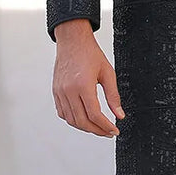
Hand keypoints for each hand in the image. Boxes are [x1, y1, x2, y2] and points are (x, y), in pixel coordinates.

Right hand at [52, 19, 125, 135]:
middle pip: (82, 121)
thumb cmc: (90, 54)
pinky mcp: (56, 92)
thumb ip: (113, 96)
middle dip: (96, 131)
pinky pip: (63, 113)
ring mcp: (60, 92)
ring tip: (97, 127)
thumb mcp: (108, 73)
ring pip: (71, 120)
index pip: (94, 115)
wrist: (72, 41)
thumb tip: (119, 115)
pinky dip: (73, 120)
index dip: (105, 127)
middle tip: (108, 133)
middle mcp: (69, 91)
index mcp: (83, 85)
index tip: (114, 131)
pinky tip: (83, 119)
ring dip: (85, 127)